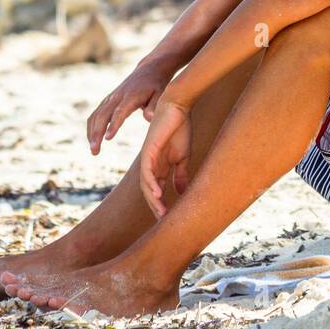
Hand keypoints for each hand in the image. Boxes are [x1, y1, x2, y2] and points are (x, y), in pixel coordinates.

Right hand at [87, 59, 171, 155]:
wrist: (150, 68)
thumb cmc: (157, 84)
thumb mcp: (161, 94)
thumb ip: (154, 106)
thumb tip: (148, 119)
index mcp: (131, 96)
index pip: (120, 112)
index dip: (113, 125)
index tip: (107, 138)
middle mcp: (117, 96)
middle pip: (102, 115)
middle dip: (96, 133)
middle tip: (95, 151)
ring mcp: (111, 98)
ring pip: (96, 115)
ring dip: (92, 132)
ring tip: (94, 151)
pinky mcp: (108, 100)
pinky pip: (96, 114)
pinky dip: (91, 127)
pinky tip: (92, 140)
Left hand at [140, 101, 191, 219]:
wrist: (177, 107)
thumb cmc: (180, 129)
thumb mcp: (183, 157)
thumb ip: (180, 174)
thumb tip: (182, 193)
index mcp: (159, 166)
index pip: (156, 189)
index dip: (161, 204)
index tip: (168, 218)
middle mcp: (150, 164)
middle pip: (149, 190)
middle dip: (156, 206)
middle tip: (163, 221)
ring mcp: (148, 157)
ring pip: (146, 184)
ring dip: (153, 199)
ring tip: (161, 212)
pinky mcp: (149, 150)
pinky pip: (147, 171)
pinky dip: (151, 183)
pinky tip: (159, 193)